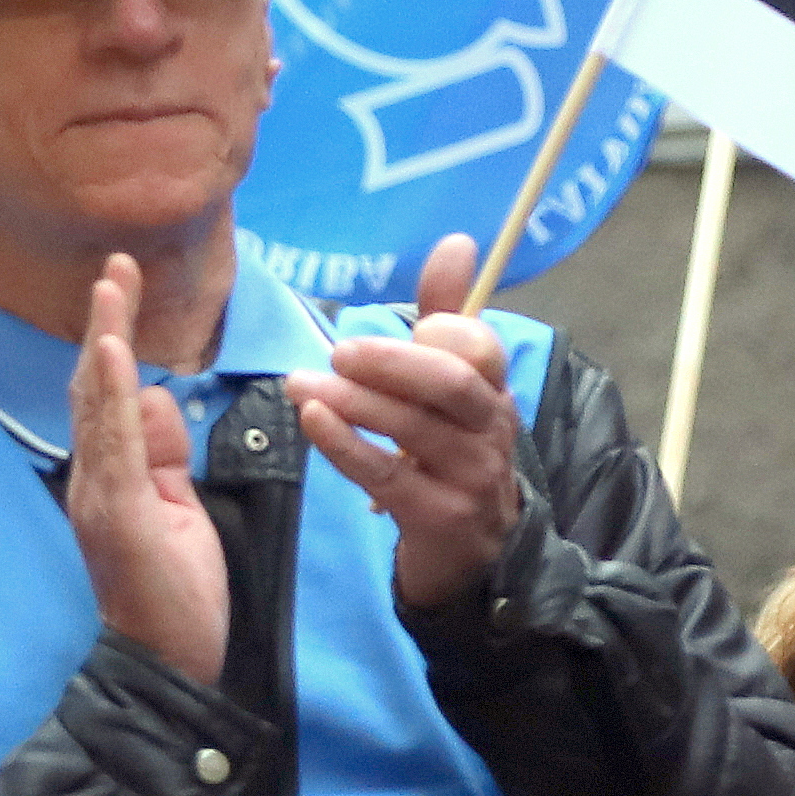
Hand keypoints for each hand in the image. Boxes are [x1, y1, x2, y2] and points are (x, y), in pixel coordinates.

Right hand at [61, 250, 227, 677]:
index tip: (122, 285)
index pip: (109, 394)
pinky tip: (113, 355)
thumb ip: (163, 455)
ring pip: (97, 405)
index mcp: (111, 476)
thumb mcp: (177, 509)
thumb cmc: (173, 596)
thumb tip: (156, 398)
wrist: (164, 666)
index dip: (112, 337)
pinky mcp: (115, 513)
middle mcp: (94, 479)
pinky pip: (110, 445)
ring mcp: (99, 495)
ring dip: (104, 341)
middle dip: (106, 322)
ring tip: (112, 288)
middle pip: (94, 386)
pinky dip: (110, 395)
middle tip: (117, 265)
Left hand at [280, 231, 531, 612]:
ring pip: (412, 428)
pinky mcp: (437, 516)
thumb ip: (445, 314)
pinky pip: (386, 473)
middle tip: (340, 350)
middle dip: (392, 361)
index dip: (443, 328)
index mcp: (493, 390)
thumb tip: (457, 241)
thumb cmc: (448, 455)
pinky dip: (345, 444)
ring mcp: (469, 476)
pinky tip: (313, 420)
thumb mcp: (449, 387)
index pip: (481, 347)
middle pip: (449, 383)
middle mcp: (490, 429)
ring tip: (301, 383)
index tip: (412, 324)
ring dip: (353, 401)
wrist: (470, 554)